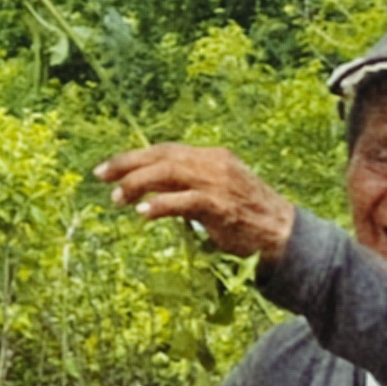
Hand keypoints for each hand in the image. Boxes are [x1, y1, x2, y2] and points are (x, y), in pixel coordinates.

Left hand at [94, 141, 296, 265]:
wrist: (285, 235)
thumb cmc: (248, 218)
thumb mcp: (218, 192)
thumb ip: (188, 186)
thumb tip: (150, 191)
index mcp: (213, 157)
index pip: (166, 150)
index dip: (134, 157)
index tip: (108, 168)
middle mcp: (215, 163)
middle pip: (162, 156)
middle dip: (127, 165)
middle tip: (101, 177)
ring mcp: (220, 183)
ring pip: (169, 173)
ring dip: (138, 184)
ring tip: (118, 199)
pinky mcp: (222, 207)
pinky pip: (185, 201)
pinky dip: (162, 204)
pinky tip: (144, 213)